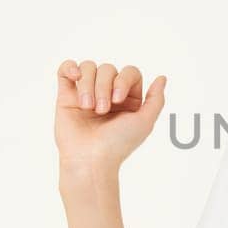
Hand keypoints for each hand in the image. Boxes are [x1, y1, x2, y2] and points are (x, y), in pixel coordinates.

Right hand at [54, 58, 166, 173]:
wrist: (90, 159)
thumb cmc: (118, 144)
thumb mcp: (145, 122)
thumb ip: (156, 99)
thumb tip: (162, 77)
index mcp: (128, 99)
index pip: (129, 72)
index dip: (123, 80)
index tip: (118, 100)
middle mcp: (107, 94)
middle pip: (108, 69)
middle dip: (104, 87)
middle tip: (102, 110)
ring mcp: (86, 94)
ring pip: (88, 68)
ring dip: (88, 85)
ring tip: (87, 108)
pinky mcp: (66, 96)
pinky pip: (65, 70)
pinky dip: (69, 67)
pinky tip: (74, 77)